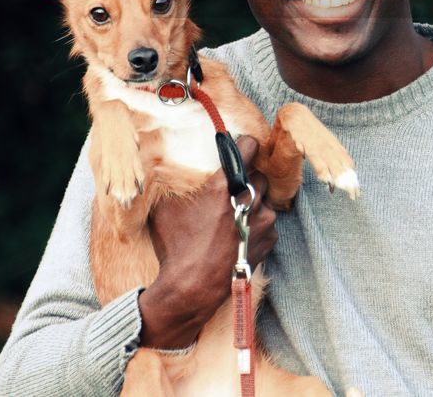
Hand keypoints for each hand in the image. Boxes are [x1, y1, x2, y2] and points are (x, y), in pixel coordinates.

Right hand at [137, 135, 277, 348]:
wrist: (194, 287)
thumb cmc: (177, 247)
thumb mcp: (165, 209)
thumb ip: (174, 185)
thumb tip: (162, 168)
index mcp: (225, 185)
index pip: (250, 147)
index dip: (245, 145)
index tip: (243, 148)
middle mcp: (249, 199)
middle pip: (260, 176)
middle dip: (248, 181)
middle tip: (233, 192)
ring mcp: (263, 220)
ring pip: (265, 201)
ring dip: (254, 205)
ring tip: (235, 219)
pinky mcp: (270, 239)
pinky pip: (268, 223)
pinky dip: (258, 226)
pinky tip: (240, 236)